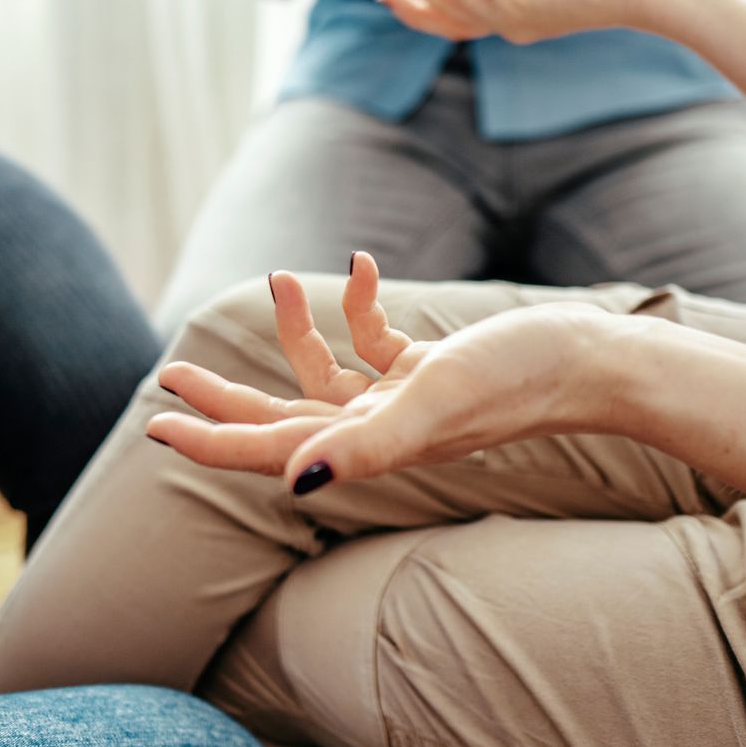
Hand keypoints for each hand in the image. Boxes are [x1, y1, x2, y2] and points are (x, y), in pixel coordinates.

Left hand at [148, 252, 640, 490]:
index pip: (270, 447)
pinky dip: (359, 309)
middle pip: (280, 419)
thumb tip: (293, 480)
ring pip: (323, 378)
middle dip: (224, 398)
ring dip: (294, 334)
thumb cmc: (515, 380)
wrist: (589, 361)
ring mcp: (403, 403)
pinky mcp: (430, 373)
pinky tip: (361, 266)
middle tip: (170, 375)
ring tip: (276, 280)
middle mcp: (378, 431)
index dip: (210, 437)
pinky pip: (375, 345)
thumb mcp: (433, 401)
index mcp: (367, 444)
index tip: (156, 420)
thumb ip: (364, 445)